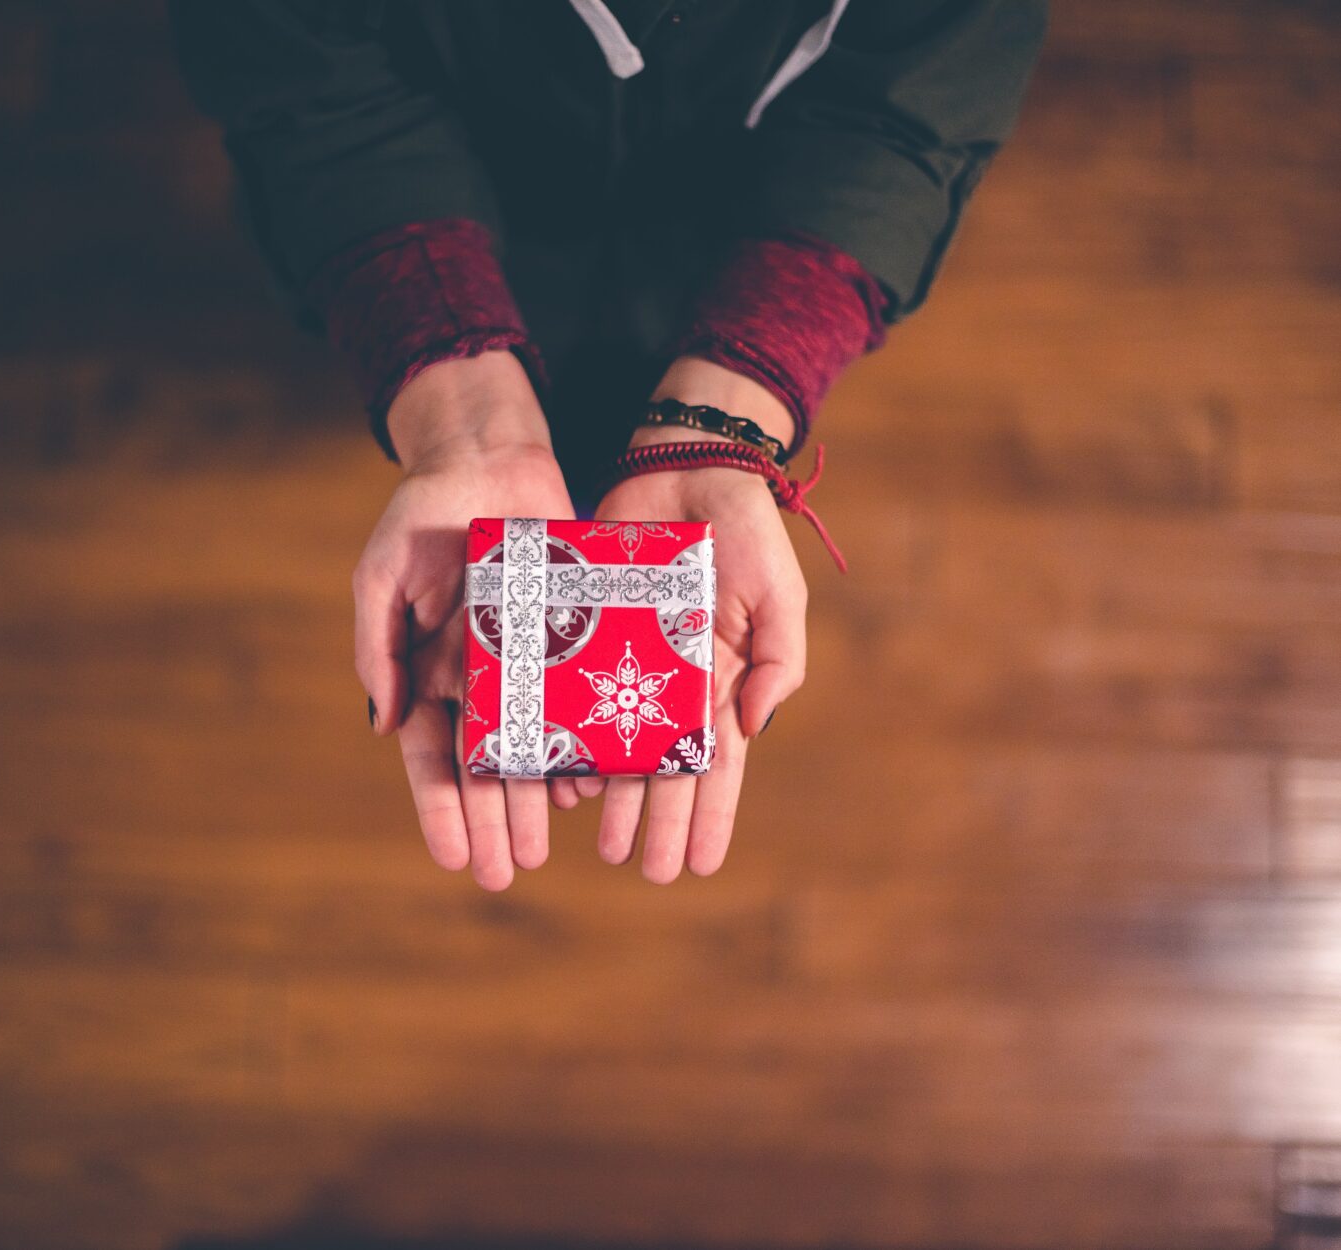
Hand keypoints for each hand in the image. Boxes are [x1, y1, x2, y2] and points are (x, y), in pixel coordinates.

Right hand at [353, 352, 574, 889]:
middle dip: (492, 822)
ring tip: (543, 847)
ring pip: (532, 747)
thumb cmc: (424, 514)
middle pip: (485, 768)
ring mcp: (527, 665)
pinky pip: (577, 703)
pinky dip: (580, 745)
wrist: (488, 459)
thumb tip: (384, 725)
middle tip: (507, 873)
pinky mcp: (569, 640)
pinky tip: (588, 786)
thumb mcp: (384, 575)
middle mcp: (480, 680)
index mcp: (430, 673)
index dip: (442, 809)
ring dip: (534, 800)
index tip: (455, 858)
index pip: (434, 757)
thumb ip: (378, 647)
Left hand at [575, 358, 807, 881]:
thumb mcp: (778, 595)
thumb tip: (753, 726)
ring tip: (601, 843)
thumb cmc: (743, 532)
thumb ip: (778, 660)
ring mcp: (628, 662)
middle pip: (665, 769)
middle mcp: (673, 684)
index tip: (703, 865)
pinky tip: (562, 778)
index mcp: (722, 681)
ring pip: (617, 744)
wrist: (684, 468)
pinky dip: (570, 737)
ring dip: (612, 796)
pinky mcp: (586, 634)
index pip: (718, 765)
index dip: (712, 816)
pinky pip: (574, 695)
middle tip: (646, 870)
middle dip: (658, 822)